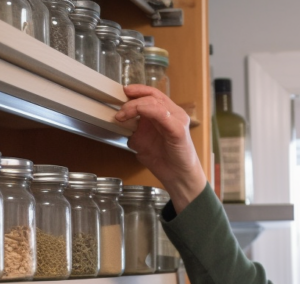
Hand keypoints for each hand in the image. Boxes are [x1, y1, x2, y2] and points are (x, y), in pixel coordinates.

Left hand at [114, 85, 207, 210]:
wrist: (178, 177)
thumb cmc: (164, 161)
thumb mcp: (142, 143)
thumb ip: (134, 132)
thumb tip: (121, 125)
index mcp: (166, 115)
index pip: (153, 94)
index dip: (138, 90)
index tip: (124, 92)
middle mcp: (174, 114)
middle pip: (153, 95)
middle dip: (133, 100)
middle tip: (120, 111)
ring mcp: (177, 120)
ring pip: (156, 102)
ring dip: (136, 106)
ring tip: (123, 115)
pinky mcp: (179, 130)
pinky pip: (162, 114)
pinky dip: (147, 111)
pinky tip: (138, 116)